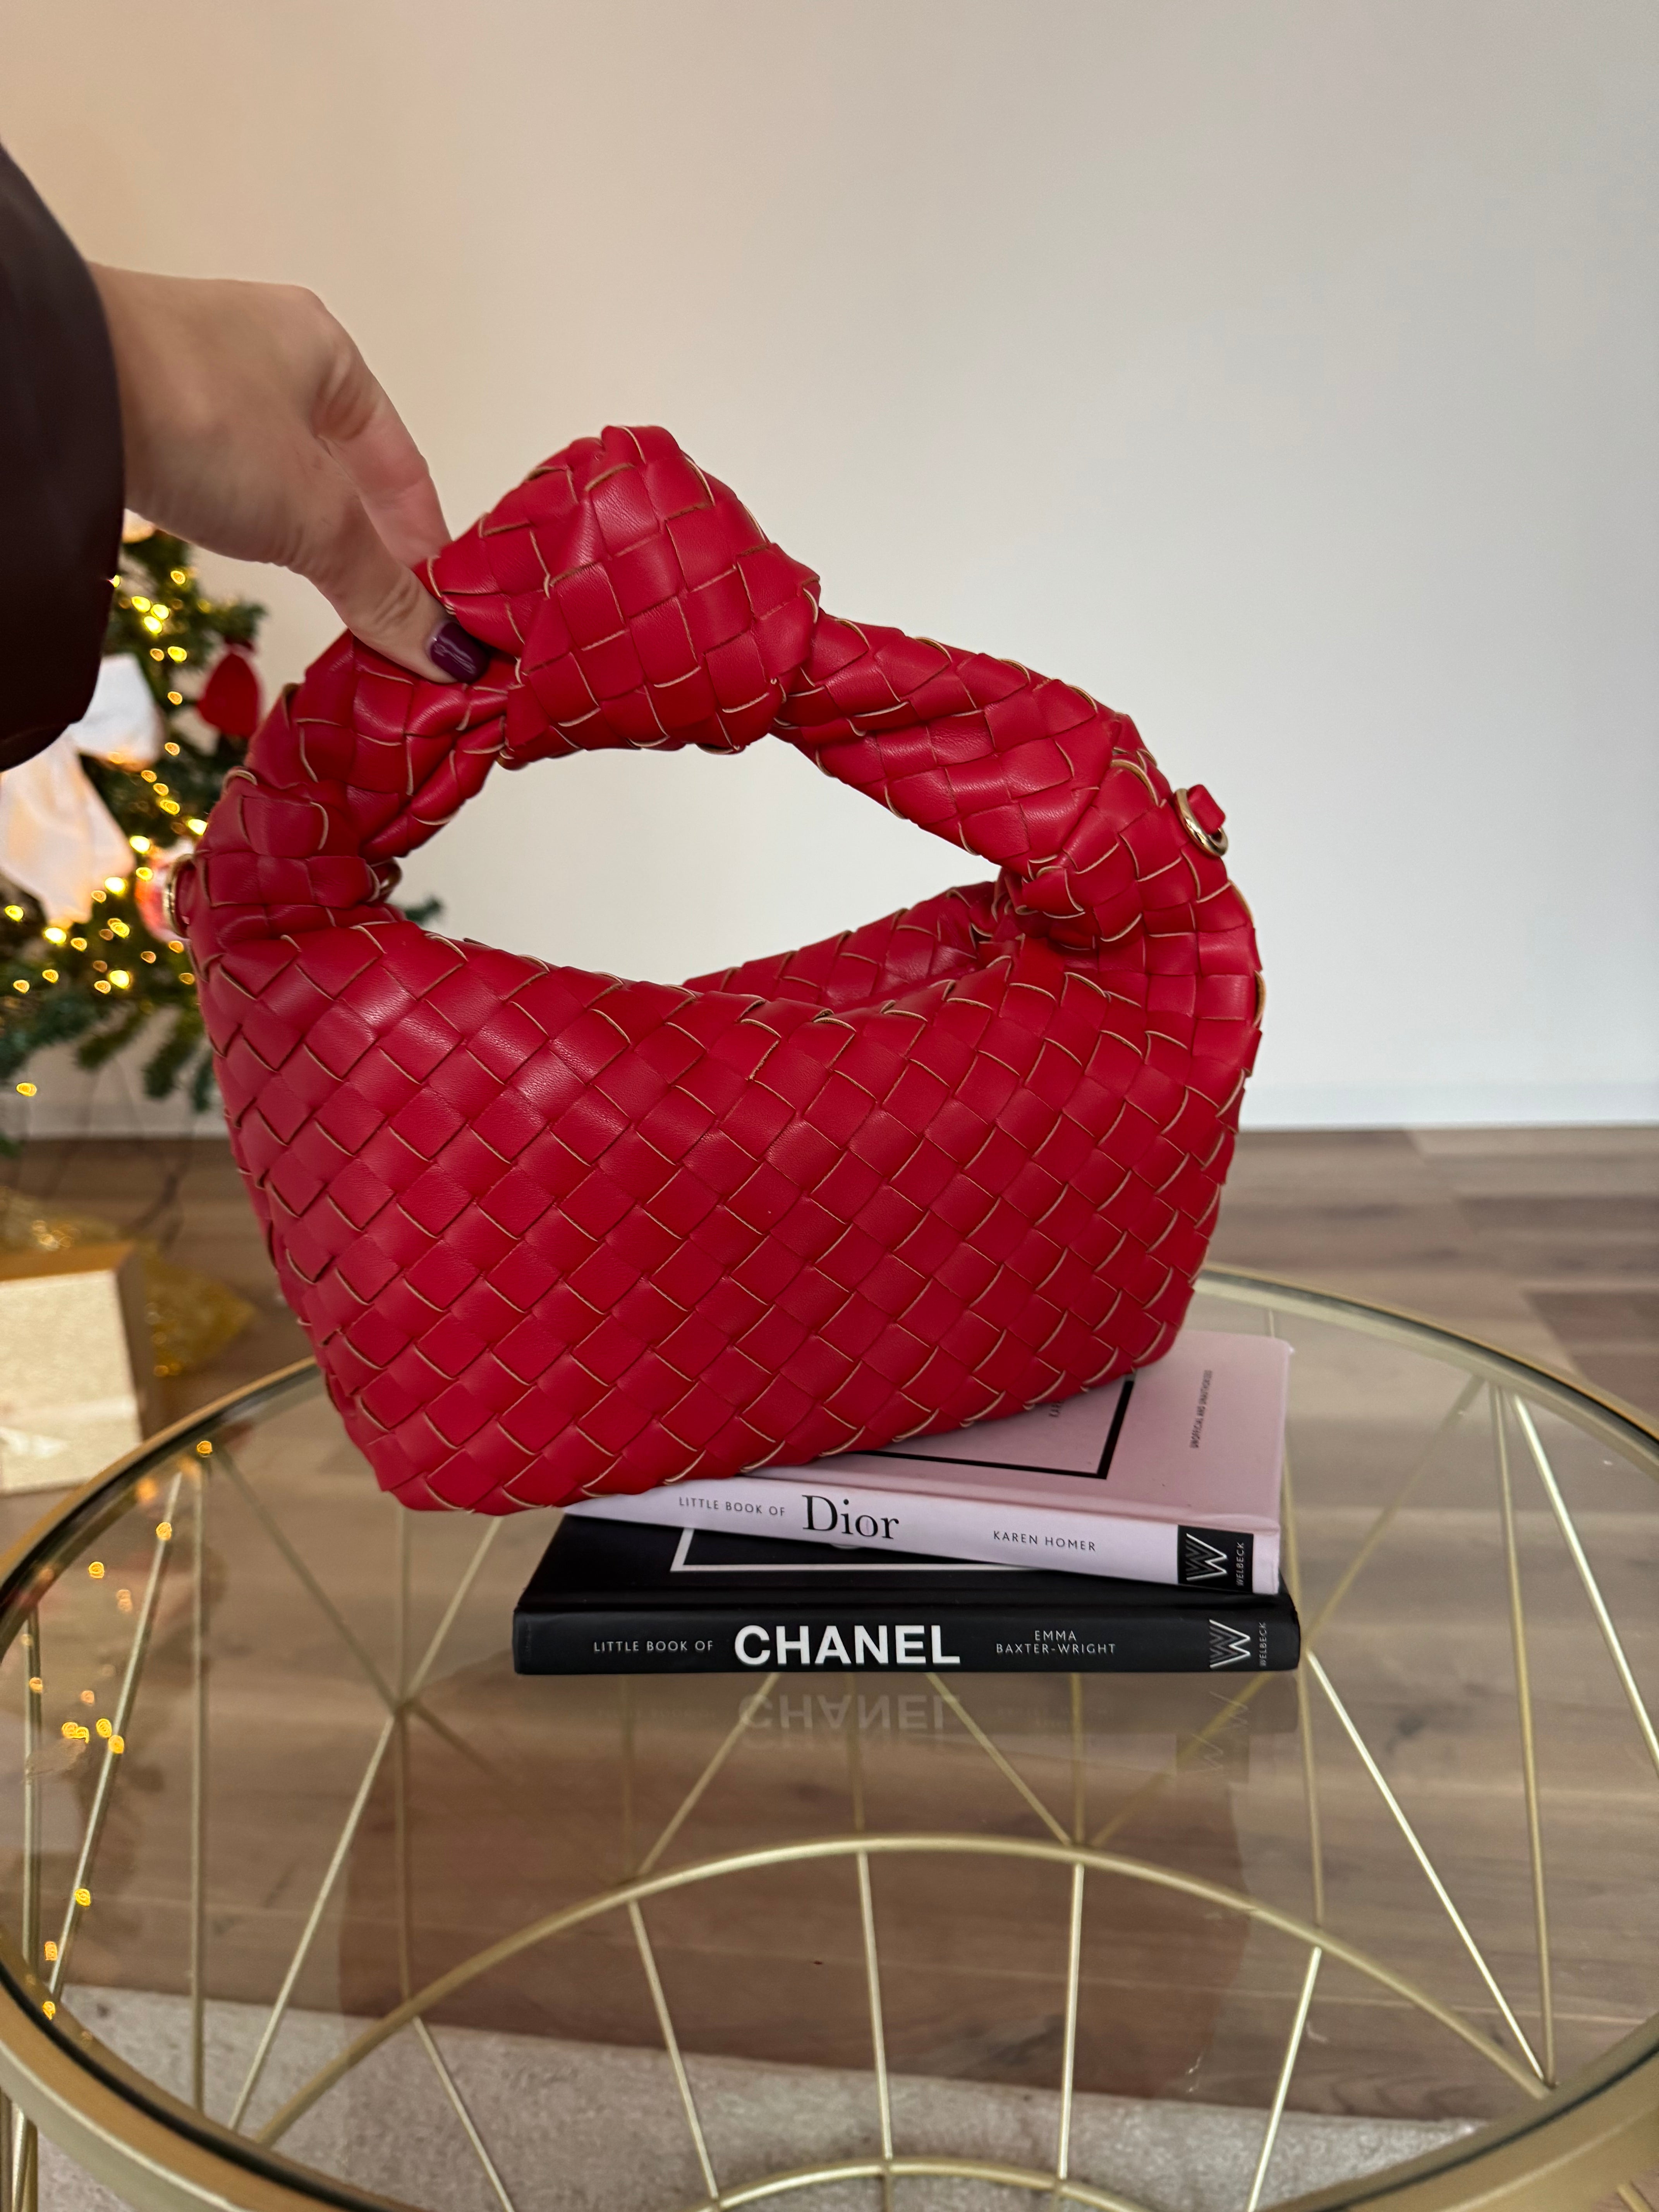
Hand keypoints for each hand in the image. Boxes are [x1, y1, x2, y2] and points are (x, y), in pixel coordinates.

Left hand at [88, 267, 487, 683]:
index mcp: (327, 350)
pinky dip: (261, 532)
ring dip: (317, 544)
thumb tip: (446, 654)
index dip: (427, 542)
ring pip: (286, 480)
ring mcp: (203, 383)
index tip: (443, 610)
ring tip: (342, 609)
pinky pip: (231, 485)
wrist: (61, 386)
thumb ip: (381, 588)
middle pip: (345, 472)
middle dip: (375, 549)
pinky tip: (267, 569)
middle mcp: (268, 353)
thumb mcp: (314, 516)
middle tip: (399, 624)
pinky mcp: (149, 417)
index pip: (401, 463)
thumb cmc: (201, 416)